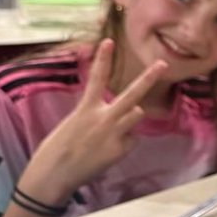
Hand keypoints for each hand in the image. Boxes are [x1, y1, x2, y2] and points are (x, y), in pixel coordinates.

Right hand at [15, 40, 166, 204]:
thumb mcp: (73, 124)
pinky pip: (131, 140)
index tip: (109, 41)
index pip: (96, 78)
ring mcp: (114, 134)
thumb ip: (95, 116)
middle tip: (163, 64)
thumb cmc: (57, 150)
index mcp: (85, 109)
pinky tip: (107, 152)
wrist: (52, 176)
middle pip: (132, 95)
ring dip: (130, 119)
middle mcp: (103, 118)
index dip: (103, 59)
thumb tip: (117, 118)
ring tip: (110, 133)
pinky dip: (123, 143)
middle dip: (149, 78)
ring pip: (137, 115)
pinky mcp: (121, 150)